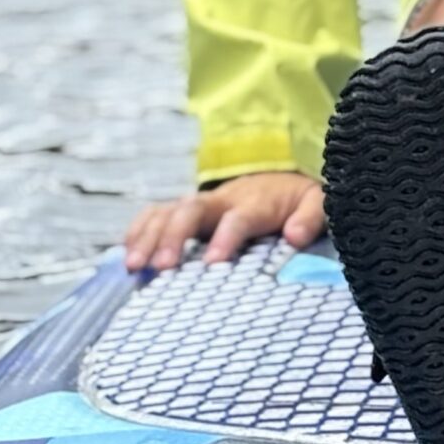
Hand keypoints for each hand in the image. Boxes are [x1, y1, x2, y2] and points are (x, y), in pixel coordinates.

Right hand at [123, 171, 325, 273]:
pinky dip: (137, 231)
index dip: (225, 238)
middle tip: (161, 267)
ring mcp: (199, 205)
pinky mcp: (184, 211)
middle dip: (173, 237)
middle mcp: (222, 201)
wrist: (280, 175)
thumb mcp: (316, 202)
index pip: (238, 218)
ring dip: (147, 237)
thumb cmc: (296, 199)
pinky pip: (154, 215)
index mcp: (256, 203)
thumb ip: (310, 218)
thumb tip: (296, 237)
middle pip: (190, 211)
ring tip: (134, 266)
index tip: (213, 263)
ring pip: (166, 212)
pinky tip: (126, 256)